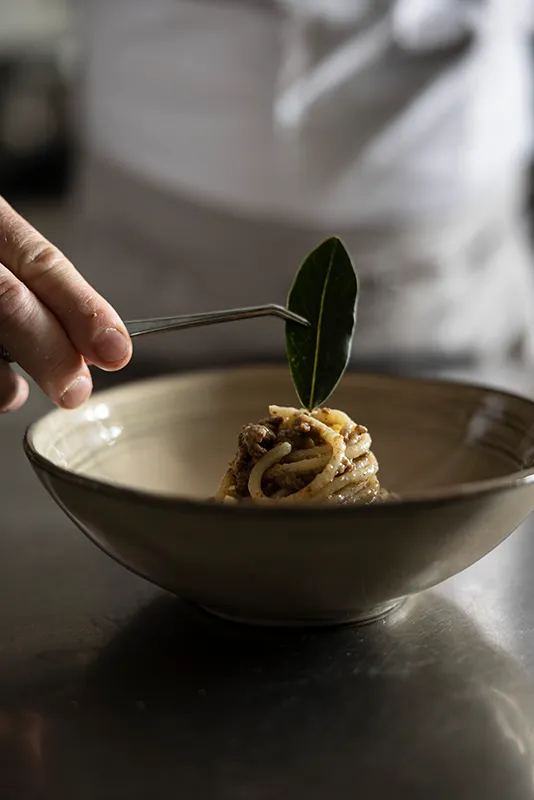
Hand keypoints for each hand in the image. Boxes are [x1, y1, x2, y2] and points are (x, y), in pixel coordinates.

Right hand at [0, 196, 131, 412]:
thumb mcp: (3, 259)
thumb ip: (37, 292)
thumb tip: (99, 347)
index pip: (41, 261)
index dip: (82, 307)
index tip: (115, 348)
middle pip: (8, 301)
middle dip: (50, 353)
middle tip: (74, 391)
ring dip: (3, 381)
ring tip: (12, 393)